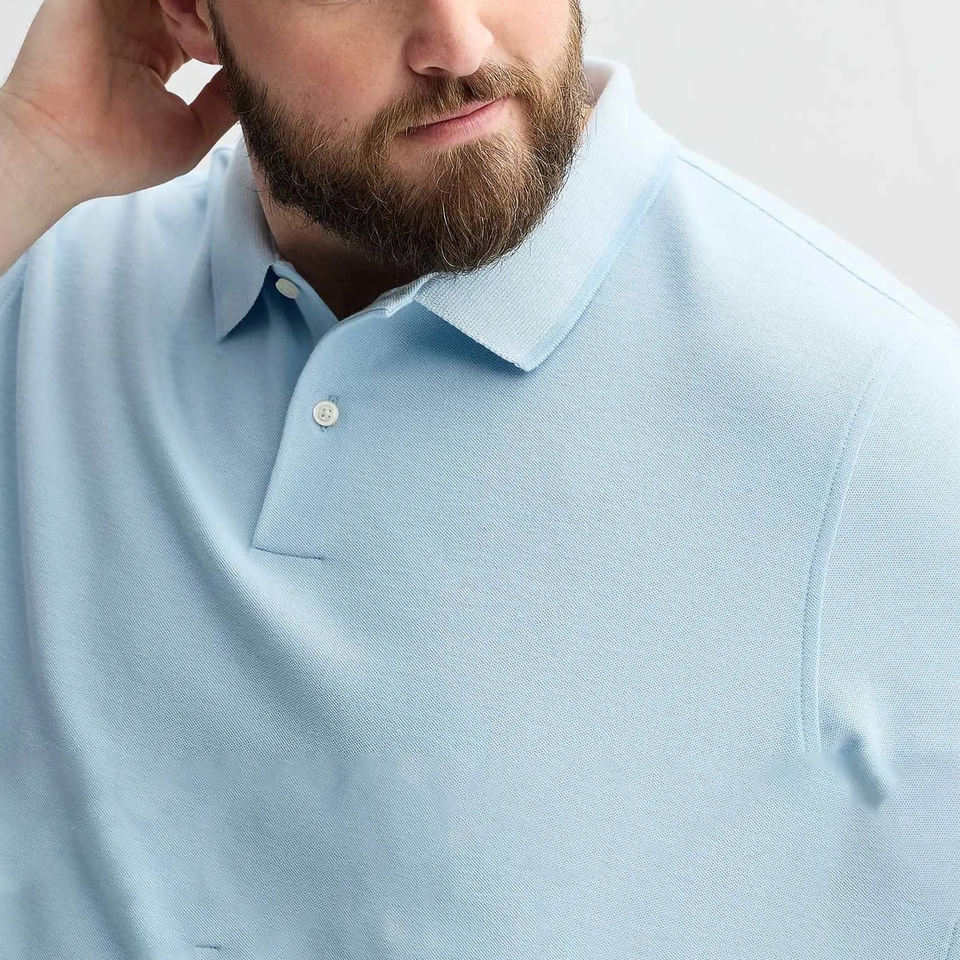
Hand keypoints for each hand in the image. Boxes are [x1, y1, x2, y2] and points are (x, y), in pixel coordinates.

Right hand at [0, 0, 235, 203]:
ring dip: (195, 3)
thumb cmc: (120, 153)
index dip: (226, 32)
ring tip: (195, 36)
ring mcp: (114, 1)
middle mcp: (137, 19)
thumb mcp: (191, 132)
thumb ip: (224, 104)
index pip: (203, 19)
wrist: (64, 151)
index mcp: (158, 47)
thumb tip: (252, 79)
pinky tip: (178, 18)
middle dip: (214, 12)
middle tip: (218, 42)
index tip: (237, 57)